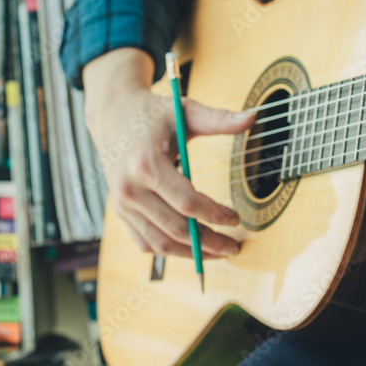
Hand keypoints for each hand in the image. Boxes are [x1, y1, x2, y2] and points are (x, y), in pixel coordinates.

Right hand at [82, 48, 254, 257]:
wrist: (112, 115)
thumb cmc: (151, 114)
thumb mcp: (185, 111)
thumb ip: (219, 119)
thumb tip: (253, 117)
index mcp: (146, 164)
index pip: (186, 202)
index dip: (214, 214)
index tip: (235, 218)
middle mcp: (130, 188)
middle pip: (175, 228)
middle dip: (208, 241)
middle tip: (234, 246)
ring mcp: (122, 203)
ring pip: (160, 243)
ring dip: (191, 253)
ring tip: (218, 252)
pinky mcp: (120, 212)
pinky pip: (145, 242)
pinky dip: (170, 251)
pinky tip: (192, 248)